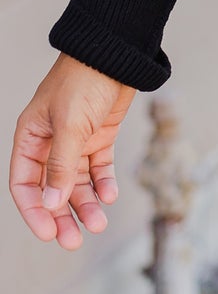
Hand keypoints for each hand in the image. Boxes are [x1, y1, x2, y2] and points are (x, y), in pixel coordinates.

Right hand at [10, 54, 136, 248]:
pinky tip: (110, 196)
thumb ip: (61, 165)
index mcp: (31, 137)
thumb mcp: (71, 124)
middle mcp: (50, 142)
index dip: (34, 210)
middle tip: (74, 241)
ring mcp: (76, 141)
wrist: (117, 52)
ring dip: (86, 203)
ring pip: (76, 183)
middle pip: (52, 189)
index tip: (49, 233)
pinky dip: (103, 184)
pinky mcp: (100, 137)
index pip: (25, 184)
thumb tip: (52, 204)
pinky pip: (98, 169)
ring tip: (98, 224)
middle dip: (62, 215)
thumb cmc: (85, 79)